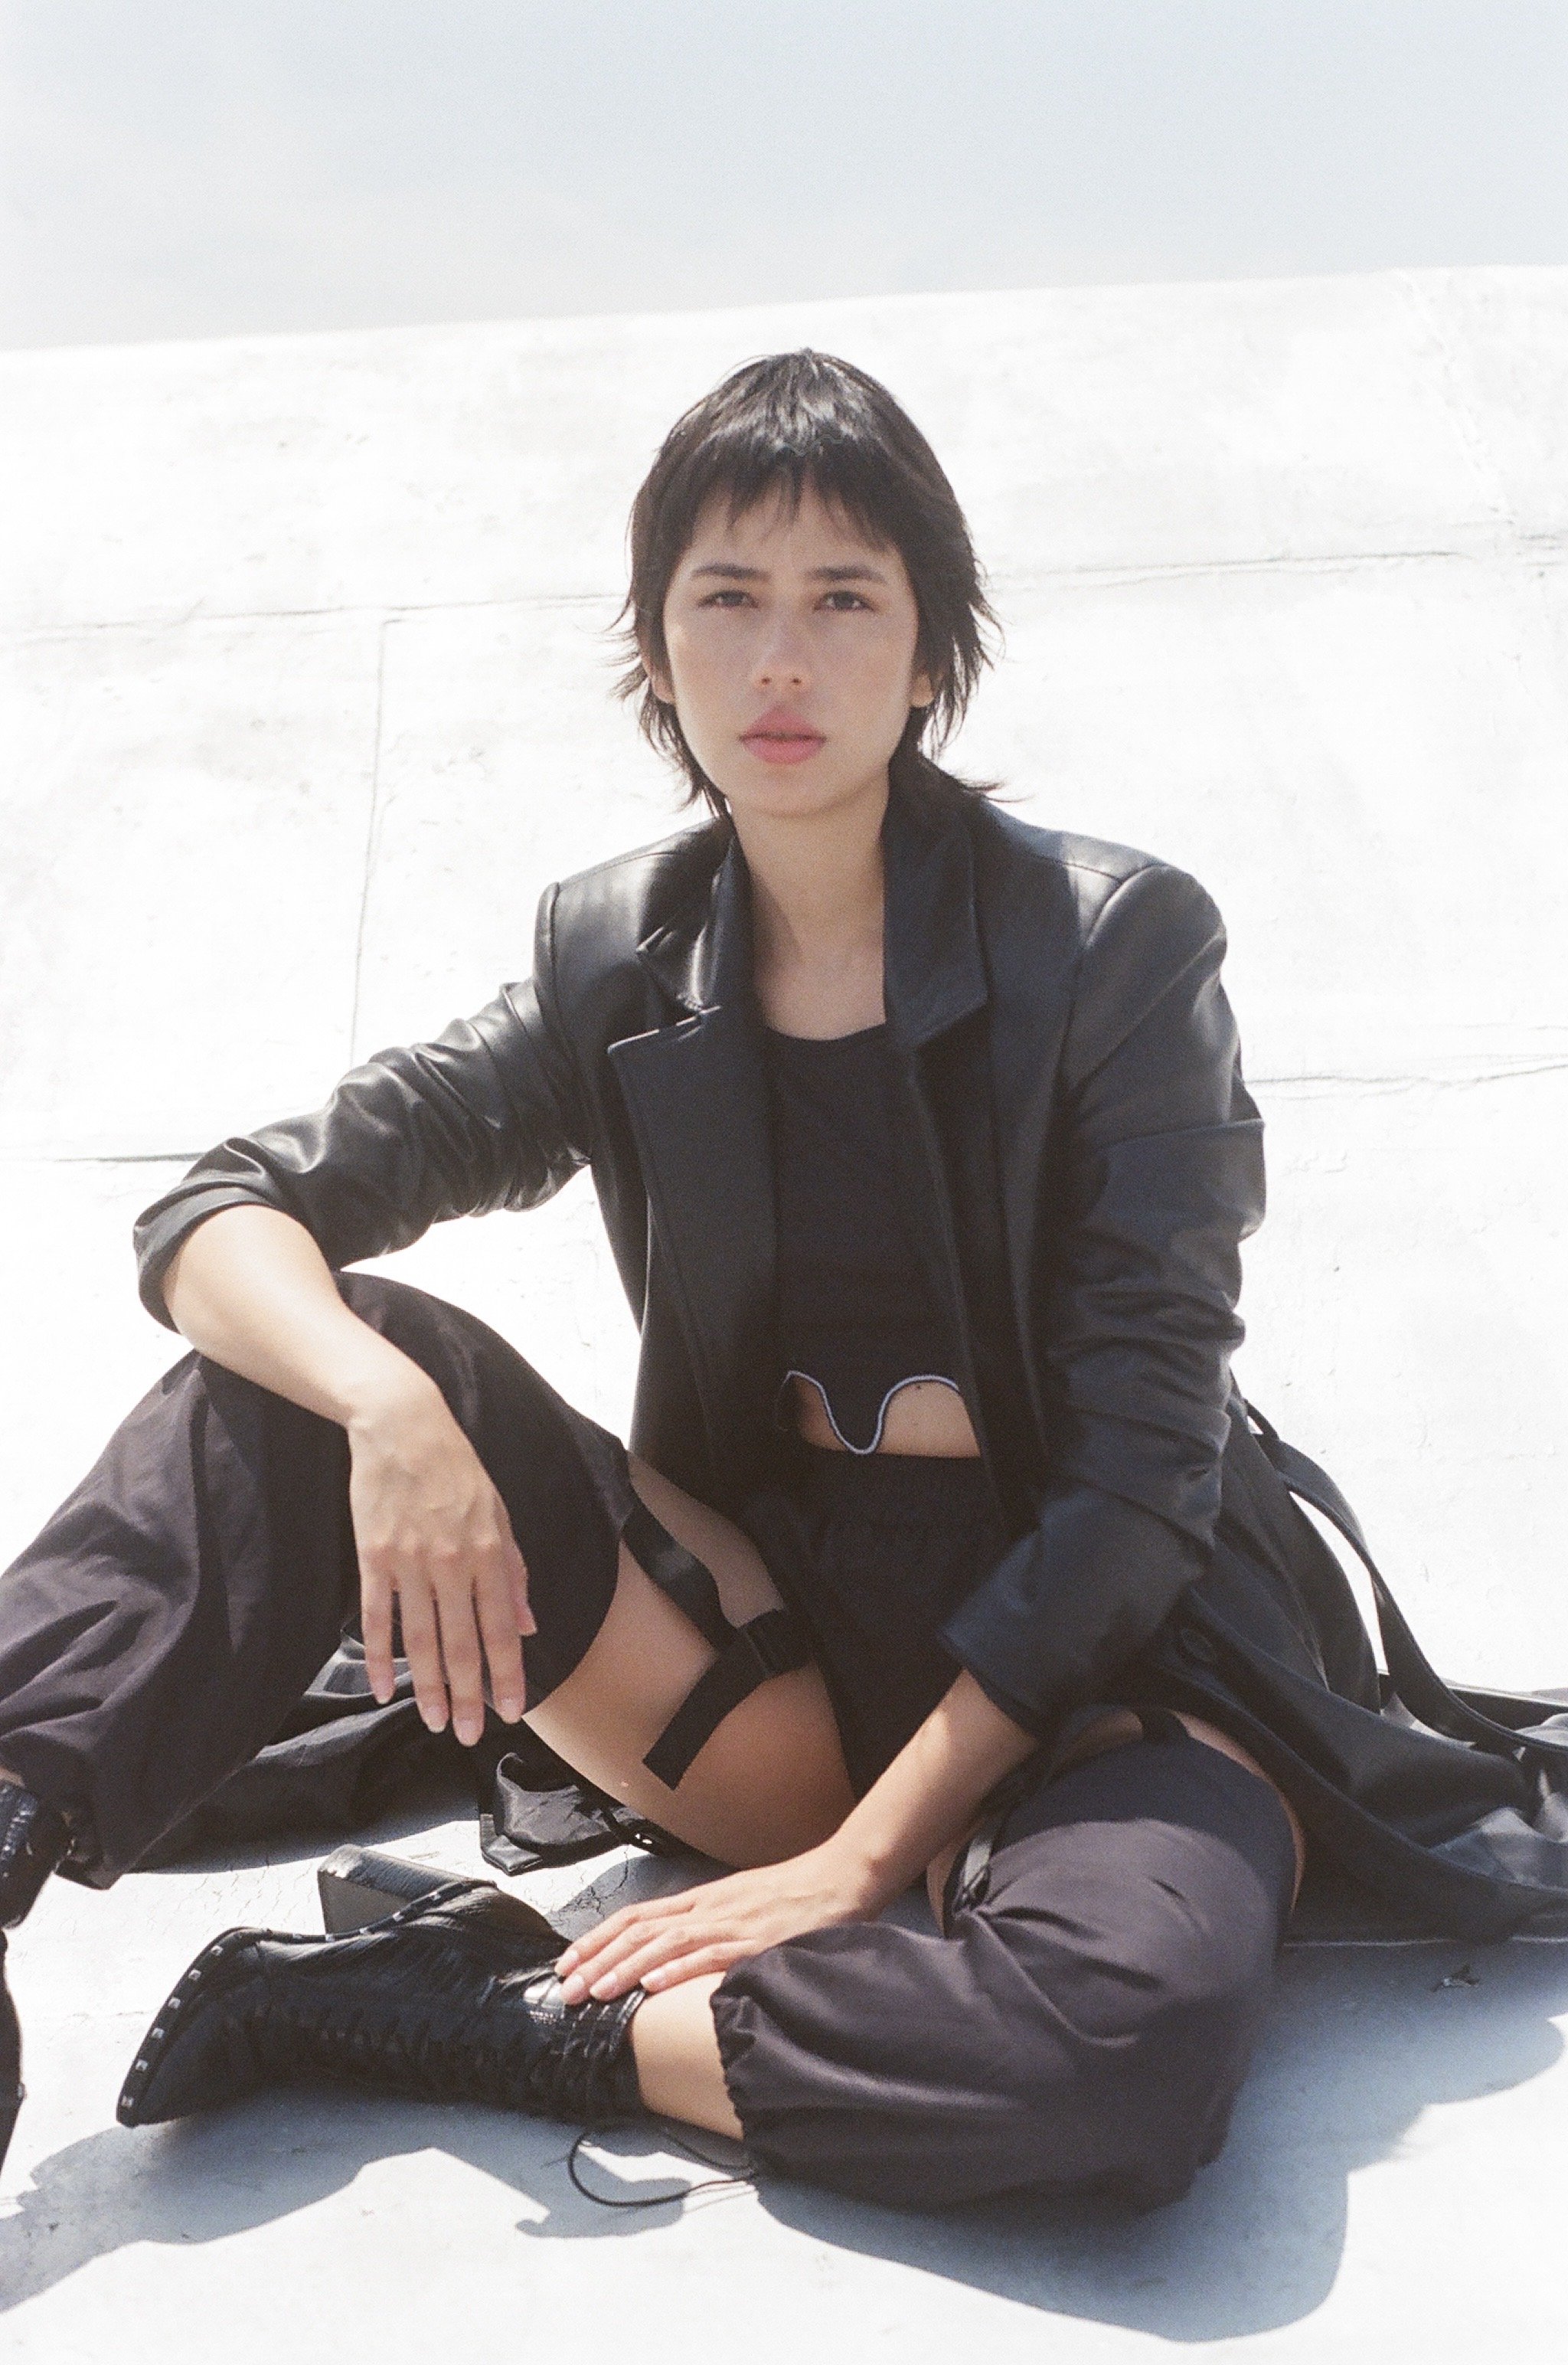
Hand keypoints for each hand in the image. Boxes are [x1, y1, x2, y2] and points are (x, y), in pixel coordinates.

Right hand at [348, 1375, 534, 1744]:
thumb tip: (528, 1624)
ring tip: (434, 1722)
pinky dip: (378, 1657)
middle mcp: (453, 1563)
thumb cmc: (457, 1469)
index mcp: (491, 1553)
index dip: (506, 1675)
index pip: (502, 1629)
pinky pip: (378, 1618)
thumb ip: (515, 1570)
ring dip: (427, 1686)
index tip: (509, 1712)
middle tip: (467, 1735)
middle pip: (462, 1644)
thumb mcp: (500, 1512)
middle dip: (468, 1696)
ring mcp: (411, 1563)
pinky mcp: (374, 1558)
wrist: (403, 1427)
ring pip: (421, 1640)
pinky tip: (381, 1688)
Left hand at [555, 1844, 879, 2002]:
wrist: (843, 1876)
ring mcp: (731, 1923)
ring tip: (596, 1991)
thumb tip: (674, 1955)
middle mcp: (708, 1908)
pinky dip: (678, 1968)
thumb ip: (711, 1927)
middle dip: (597, 1958)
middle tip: (565, 1989)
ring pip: (664, 1943)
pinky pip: (710, 1954)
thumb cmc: (796, 1894)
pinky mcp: (756, 1941)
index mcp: (702, 1901)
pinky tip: (653, 1983)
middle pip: (639, 1930)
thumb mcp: (742, 1906)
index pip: (636, 1916)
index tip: (567, 1963)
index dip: (597, 1938)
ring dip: (625, 1967)